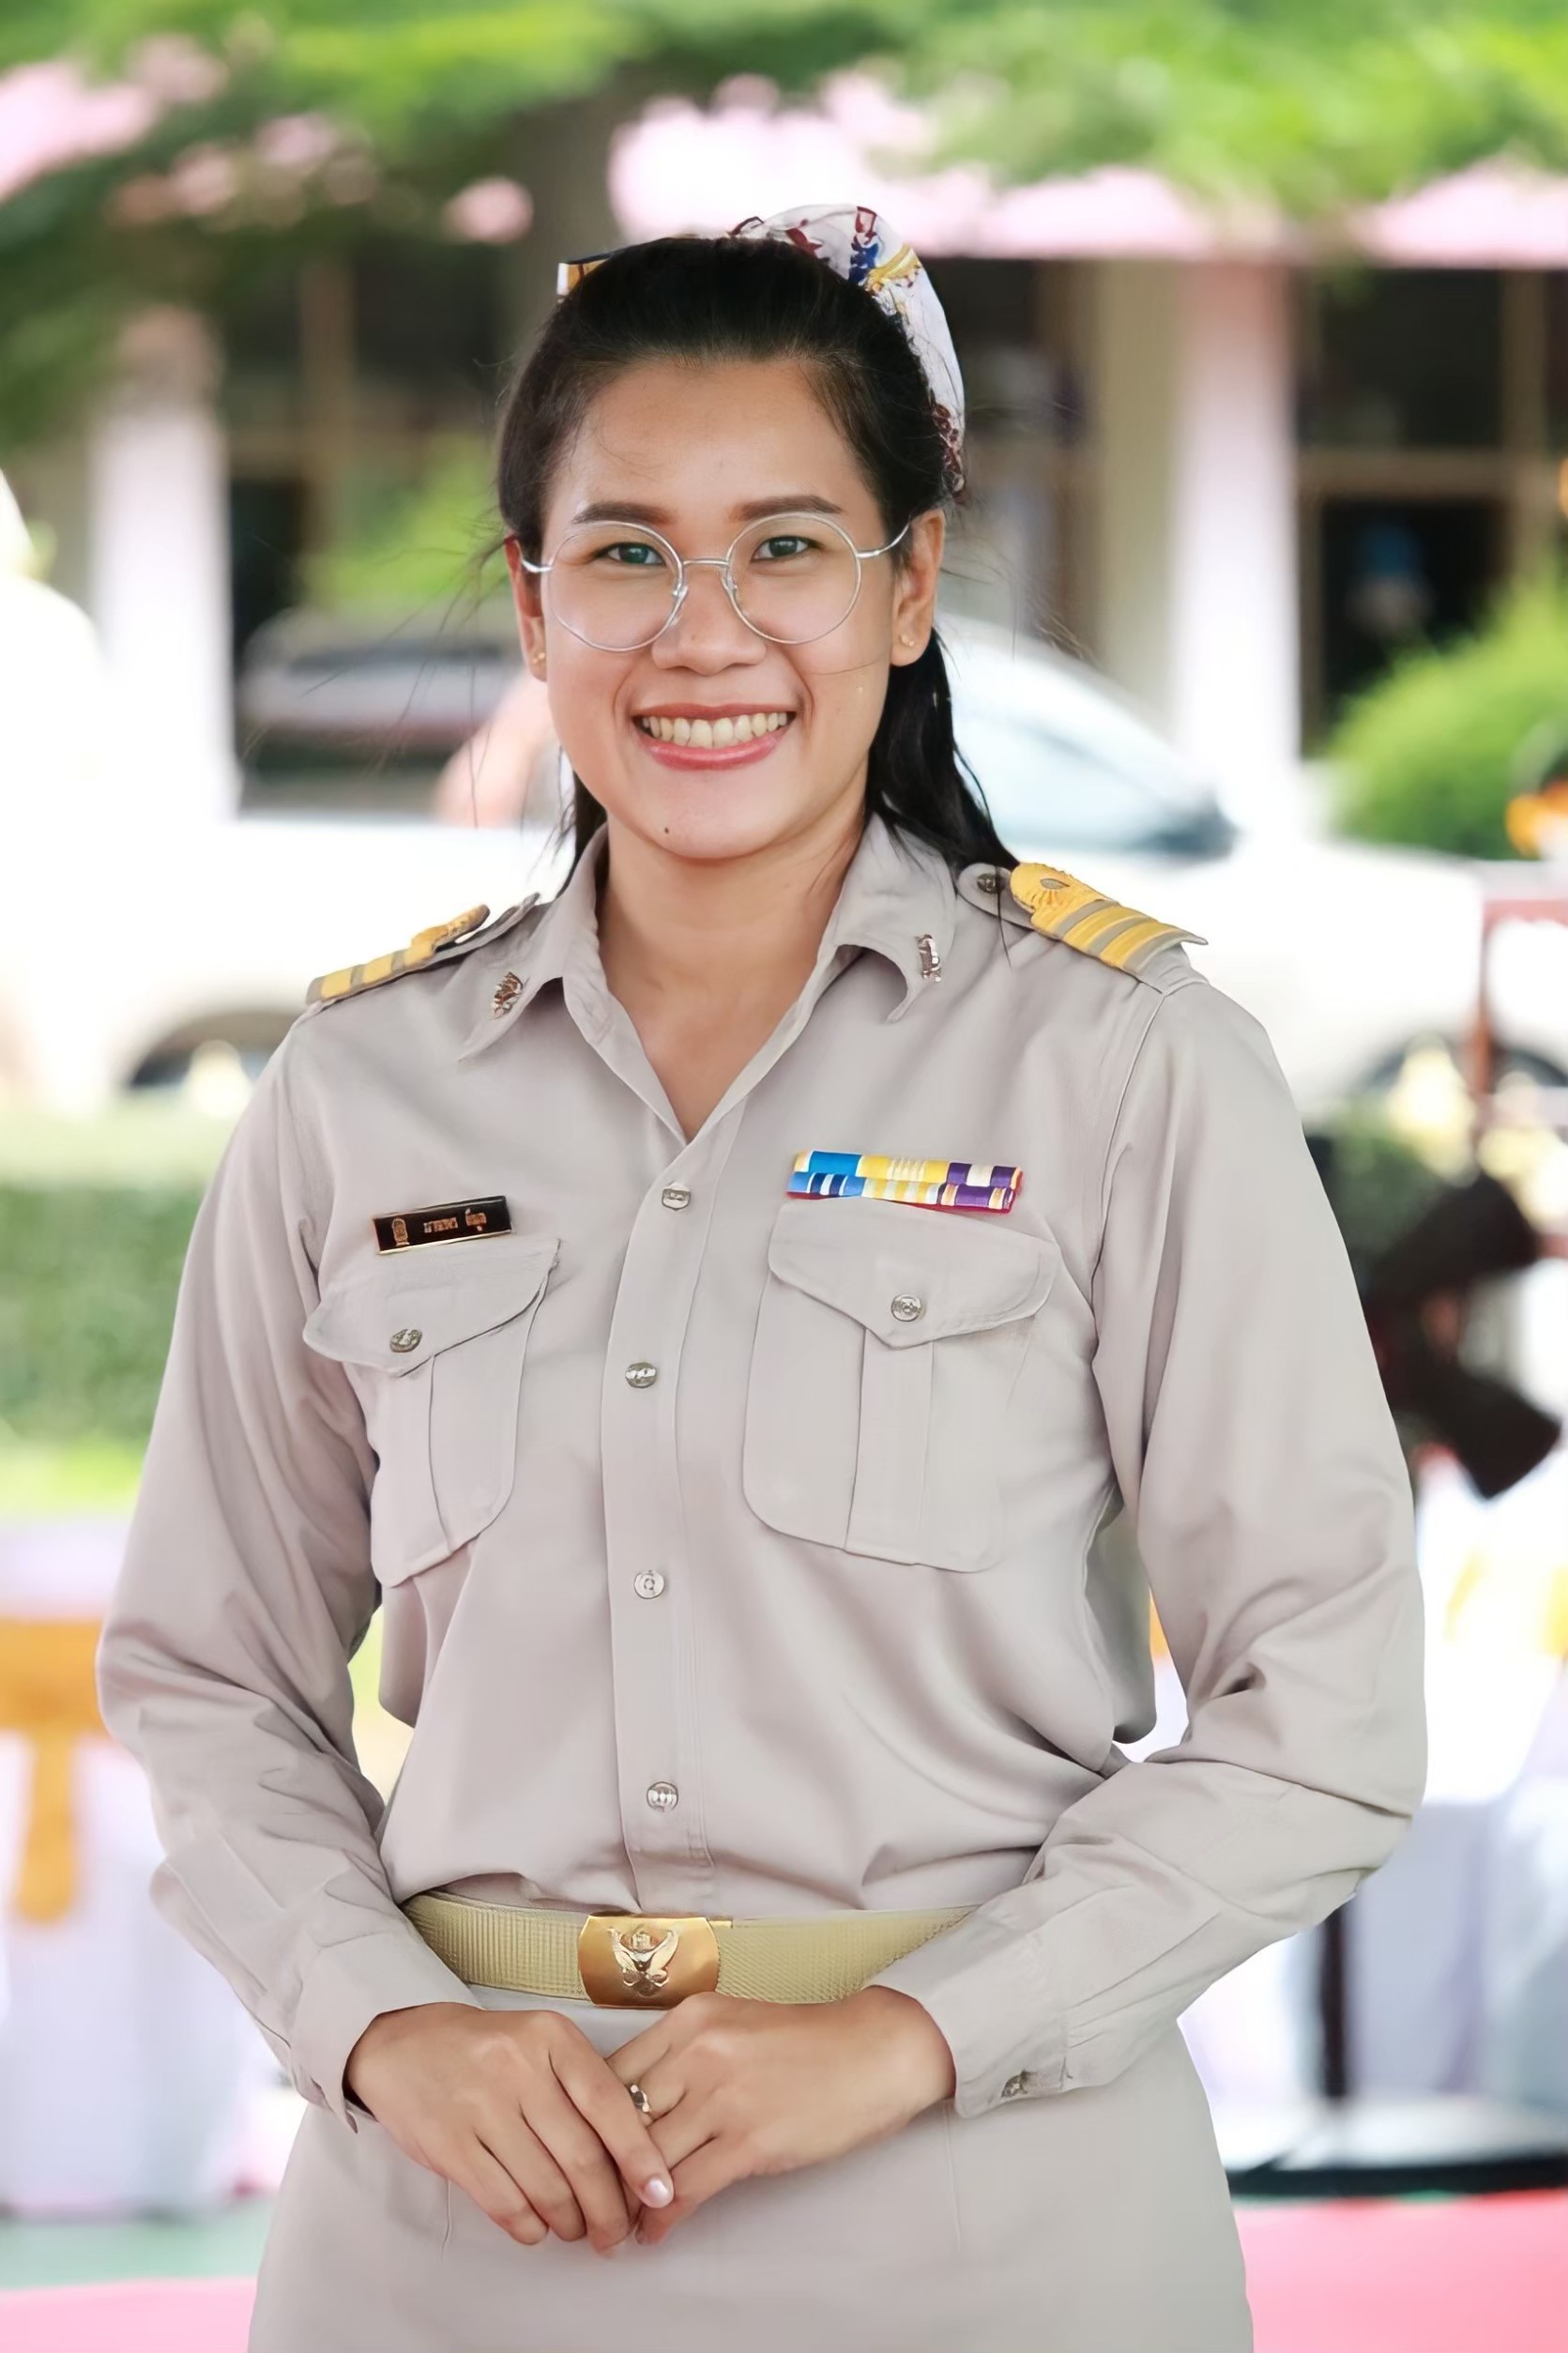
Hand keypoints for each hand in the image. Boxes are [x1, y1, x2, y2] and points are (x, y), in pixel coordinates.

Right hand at [344, 2002, 674, 2252]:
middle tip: (616, 2233)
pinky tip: (537, 2227)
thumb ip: (580, 2086)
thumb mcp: (539, 2044)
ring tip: (577, 2230)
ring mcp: (481, 2107)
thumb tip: (630, 2157)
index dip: (639, 2154)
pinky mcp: (450, 2145)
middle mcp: (519, 2068)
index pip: (608, 2102)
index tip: (660, 2191)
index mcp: (552, 2037)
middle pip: (581, 2156)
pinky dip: (529, 2227)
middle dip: (608, 2208)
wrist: (404, 2048)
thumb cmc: (487, 2051)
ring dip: (570, 2222)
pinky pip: (504, 2203)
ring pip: (546, 2187)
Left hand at [605, 1985, 956, 2245]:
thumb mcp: (734, 2024)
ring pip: (648, 2157)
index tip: (581, 2148)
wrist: (874, 2050)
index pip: (612, 2071)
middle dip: (599, 2163)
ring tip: (613, 2221)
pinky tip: (653, 2231)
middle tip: (587, 2195)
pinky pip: (686, 2188)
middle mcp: (698, 2052)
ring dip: (626, 2198)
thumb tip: (639, 2106)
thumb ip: (685, 2055)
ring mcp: (723, 2097)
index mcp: (690, 2018)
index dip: (590, 2120)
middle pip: (621, 2118)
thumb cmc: (808, 2041)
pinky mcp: (750, 2141)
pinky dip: (662, 2216)